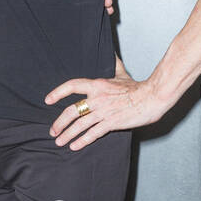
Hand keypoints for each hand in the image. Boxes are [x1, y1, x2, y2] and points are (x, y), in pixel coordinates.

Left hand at [45, 62, 160, 148]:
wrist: (152, 97)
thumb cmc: (137, 87)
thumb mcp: (121, 73)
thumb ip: (113, 65)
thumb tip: (111, 53)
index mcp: (97, 84)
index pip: (72, 86)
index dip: (57, 92)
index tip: (48, 100)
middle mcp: (97, 98)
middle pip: (71, 111)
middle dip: (59, 123)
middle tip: (53, 131)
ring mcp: (103, 111)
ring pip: (79, 125)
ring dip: (67, 135)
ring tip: (59, 142)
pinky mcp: (111, 123)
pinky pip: (93, 133)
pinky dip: (82, 141)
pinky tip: (74, 146)